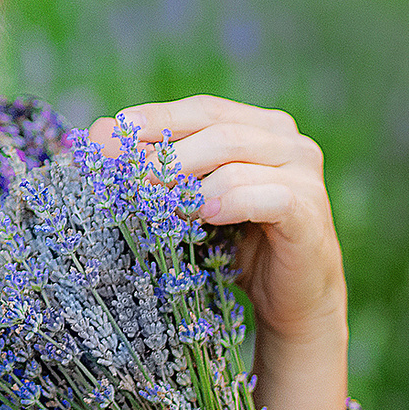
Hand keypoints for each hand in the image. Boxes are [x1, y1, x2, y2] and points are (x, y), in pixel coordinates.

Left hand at [90, 95, 348, 409]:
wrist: (289, 300)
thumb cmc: (232, 245)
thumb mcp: (190, 200)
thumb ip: (158, 167)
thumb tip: (98, 133)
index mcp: (259, 125)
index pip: (199, 110)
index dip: (152, 120)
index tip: (105, 138)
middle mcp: (286, 139)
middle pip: (214, 128)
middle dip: (161, 151)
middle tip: (122, 178)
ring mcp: (304, 172)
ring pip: (234, 154)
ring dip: (186, 178)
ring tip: (153, 202)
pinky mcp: (310, 209)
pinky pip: (266, 194)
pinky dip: (228, 200)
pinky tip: (204, 215)